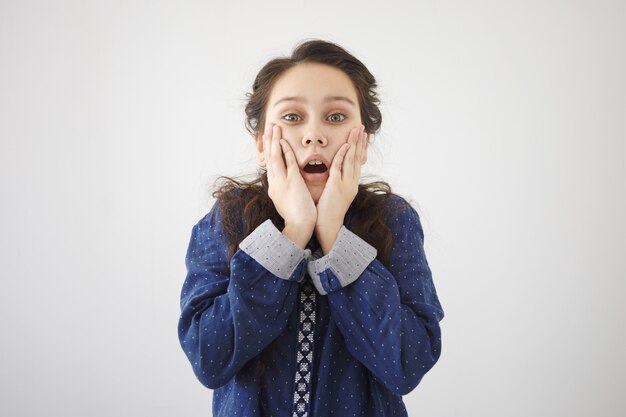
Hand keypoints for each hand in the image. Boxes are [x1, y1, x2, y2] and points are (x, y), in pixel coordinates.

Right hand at [263, 122, 316, 246]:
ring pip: (275, 157)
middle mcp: (274, 182)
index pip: (270, 164)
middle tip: (269, 126)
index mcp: (274, 186)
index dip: (268, 149)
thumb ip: (286, 189)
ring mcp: (281, 181)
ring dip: (274, 140)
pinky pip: (287, 162)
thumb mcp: (287, 200)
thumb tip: (286, 183)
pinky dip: (284, 150)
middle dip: (269, 140)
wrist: (299, 227)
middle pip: (269, 157)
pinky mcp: (291, 182)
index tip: (269, 138)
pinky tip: (283, 141)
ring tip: (274, 127)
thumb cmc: (296, 216)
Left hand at [315, 125, 367, 253]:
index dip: (360, 149)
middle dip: (360, 142)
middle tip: (362, 128)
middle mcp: (352, 183)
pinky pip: (340, 167)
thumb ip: (337, 182)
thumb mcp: (336, 194)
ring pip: (351, 160)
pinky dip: (343, 155)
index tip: (363, 137)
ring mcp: (345, 184)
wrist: (328, 226)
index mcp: (351, 184)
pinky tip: (345, 146)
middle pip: (358, 158)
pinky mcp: (337, 186)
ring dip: (354, 144)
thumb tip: (335, 173)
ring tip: (357, 131)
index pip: (358, 163)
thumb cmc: (329, 211)